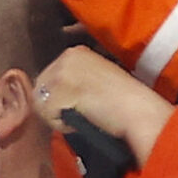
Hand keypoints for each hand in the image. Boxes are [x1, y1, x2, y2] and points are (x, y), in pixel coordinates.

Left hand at [35, 44, 176, 161]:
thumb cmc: (122, 101)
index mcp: (75, 52)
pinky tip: (80, 121)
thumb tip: (51, 94)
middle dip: (54, 107)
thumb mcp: (95, 77)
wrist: (137, 110)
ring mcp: (62, 72)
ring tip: (80, 117)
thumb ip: (73, 80)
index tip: (77, 104)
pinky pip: (47, 114)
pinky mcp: (60, 89)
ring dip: (57, 117)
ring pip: (41, 102)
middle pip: (40, 88)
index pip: (48, 77)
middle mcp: (66, 57)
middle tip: (79, 113)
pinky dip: (61, 125)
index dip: (58, 97)